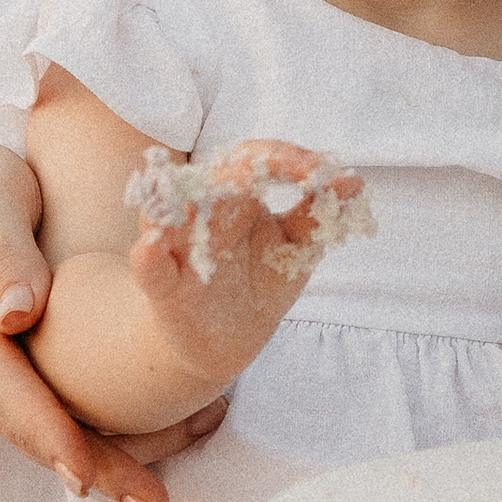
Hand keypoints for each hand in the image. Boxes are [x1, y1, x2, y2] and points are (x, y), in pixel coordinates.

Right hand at [0, 114, 226, 501]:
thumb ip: (0, 245)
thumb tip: (17, 316)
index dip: (42, 426)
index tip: (84, 469)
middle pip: (17, 421)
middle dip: (82, 464)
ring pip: (31, 427)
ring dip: (93, 461)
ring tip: (153, 496)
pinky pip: (40, 410)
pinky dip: (86, 435)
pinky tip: (137, 457)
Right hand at [120, 141, 366, 397]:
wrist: (230, 342)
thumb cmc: (260, 282)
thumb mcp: (295, 248)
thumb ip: (317, 214)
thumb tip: (353, 182)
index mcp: (236, 196)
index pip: (255, 160)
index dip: (287, 159)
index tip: (323, 172)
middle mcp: (202, 213)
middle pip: (213, 179)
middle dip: (245, 172)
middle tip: (284, 173)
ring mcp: (178, 250)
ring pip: (169, 215)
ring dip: (183, 201)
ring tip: (200, 190)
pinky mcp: (164, 289)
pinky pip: (150, 269)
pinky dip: (148, 256)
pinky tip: (151, 244)